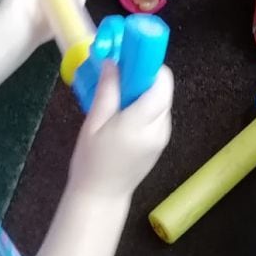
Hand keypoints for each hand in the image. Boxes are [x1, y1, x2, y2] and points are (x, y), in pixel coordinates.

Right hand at [68, 61, 173, 199]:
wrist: (100, 196)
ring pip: (162, 101)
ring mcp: (163, 136)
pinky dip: (147, 106)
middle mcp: (159, 128)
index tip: (132, 59)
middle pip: (163, 91)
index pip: (160, 84)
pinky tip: (126, 112)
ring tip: (120, 96)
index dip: (150, 66)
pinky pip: (159, 114)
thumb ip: (108, 91)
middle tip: (121, 76)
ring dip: (146, 92)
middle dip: (146, 78)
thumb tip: (114, 62)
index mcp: (141, 123)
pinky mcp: (161, 142)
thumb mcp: (94, 123)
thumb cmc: (92, 160)